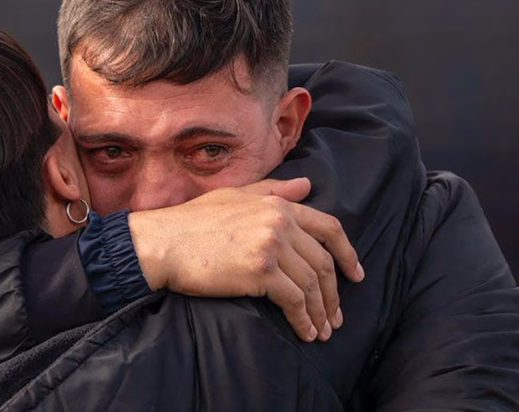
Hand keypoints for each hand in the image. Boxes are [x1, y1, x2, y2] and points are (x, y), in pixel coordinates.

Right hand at [127, 178, 364, 341]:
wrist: (163, 242)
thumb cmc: (192, 221)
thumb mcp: (234, 196)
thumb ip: (273, 191)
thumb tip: (306, 185)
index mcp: (277, 204)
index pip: (328, 227)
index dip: (347, 253)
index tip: (355, 275)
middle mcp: (280, 222)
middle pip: (322, 262)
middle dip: (333, 293)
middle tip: (335, 317)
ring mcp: (271, 246)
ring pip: (312, 284)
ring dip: (320, 312)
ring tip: (322, 331)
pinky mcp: (260, 271)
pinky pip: (294, 301)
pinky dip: (303, 320)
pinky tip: (304, 333)